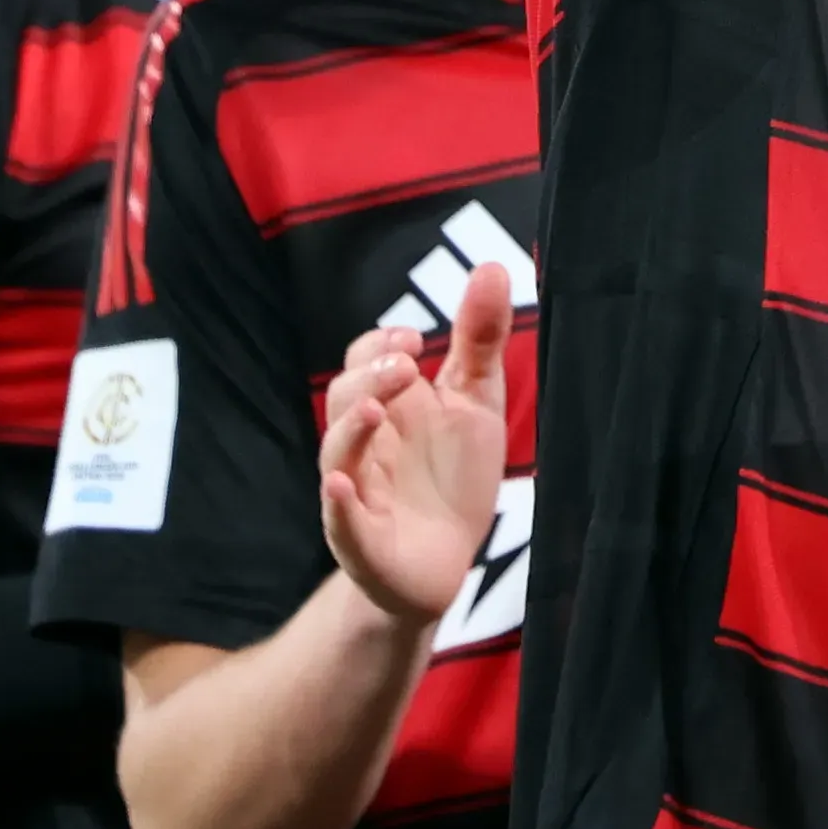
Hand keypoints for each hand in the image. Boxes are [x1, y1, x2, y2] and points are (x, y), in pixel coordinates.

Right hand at [321, 259, 513, 630]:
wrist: (444, 563)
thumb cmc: (451, 477)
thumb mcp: (473, 402)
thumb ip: (479, 339)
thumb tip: (491, 266)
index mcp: (388, 406)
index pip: (363, 361)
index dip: (380, 346)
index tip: (413, 339)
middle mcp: (363, 445)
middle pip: (343, 399)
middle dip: (370, 378)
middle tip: (407, 366)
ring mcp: (356, 493)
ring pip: (336, 456)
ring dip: (351, 430)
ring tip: (376, 408)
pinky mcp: (360, 542)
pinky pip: (340, 522)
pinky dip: (338, 505)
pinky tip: (341, 488)